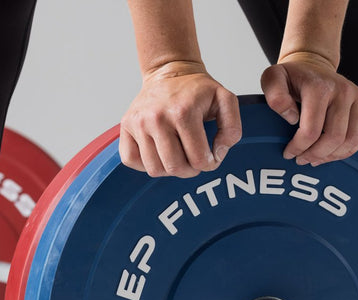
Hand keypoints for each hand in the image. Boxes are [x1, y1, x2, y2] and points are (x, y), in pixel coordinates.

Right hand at [120, 62, 241, 177]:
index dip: (209, 164)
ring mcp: (138, 122)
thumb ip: (232, 129)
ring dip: (169, 169)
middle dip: (190, 170)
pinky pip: (130, 160)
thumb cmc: (197, 89)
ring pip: (154, 169)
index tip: (210, 155)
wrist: (169, 71)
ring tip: (178, 155)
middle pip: (175, 168)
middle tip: (194, 159)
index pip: (198, 160)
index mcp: (183, 113)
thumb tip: (218, 153)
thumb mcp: (225, 100)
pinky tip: (159, 153)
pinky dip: (145, 163)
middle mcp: (156, 118)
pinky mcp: (125, 125)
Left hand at [261, 52, 357, 166]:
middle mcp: (343, 90)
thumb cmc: (292, 77)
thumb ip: (274, 96)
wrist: (313, 65)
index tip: (289, 153)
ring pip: (351, 141)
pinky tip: (331, 152)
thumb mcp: (272, 78)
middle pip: (334, 138)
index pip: (312, 131)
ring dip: (332, 156)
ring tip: (316, 157)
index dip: (299, 148)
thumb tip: (292, 118)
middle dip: (316, 155)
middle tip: (302, 159)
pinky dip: (347, 150)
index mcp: (320, 87)